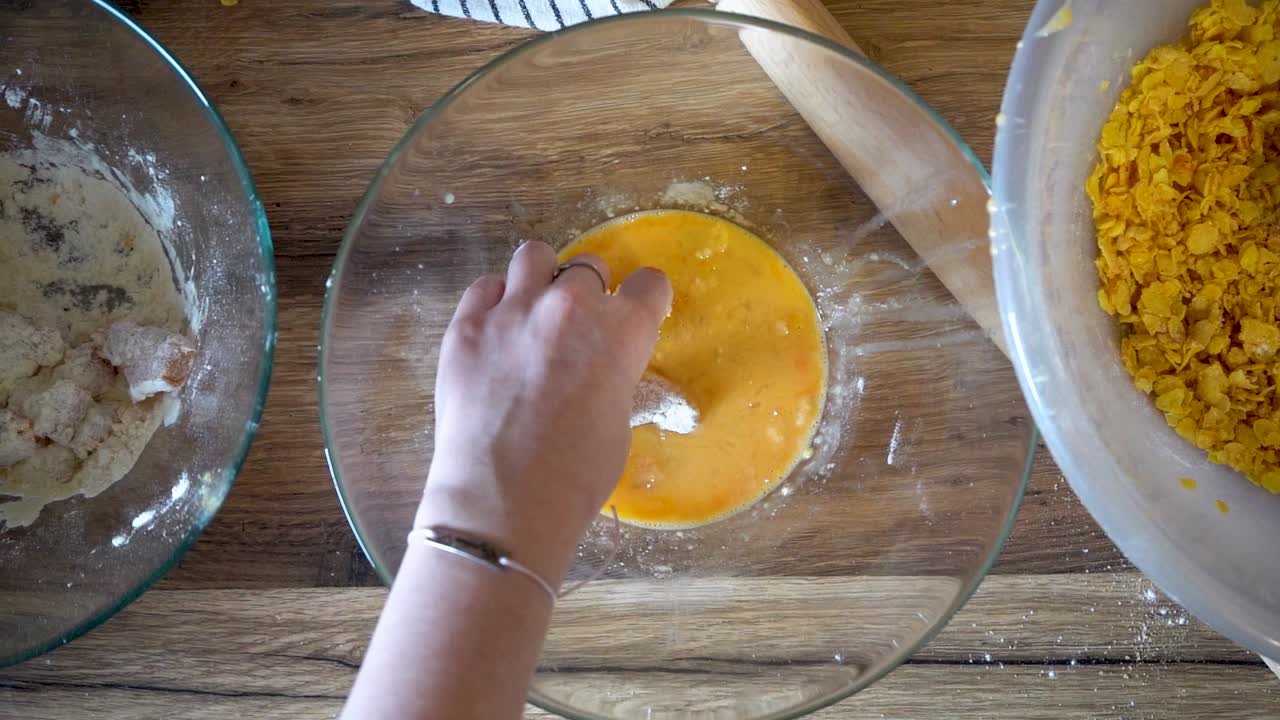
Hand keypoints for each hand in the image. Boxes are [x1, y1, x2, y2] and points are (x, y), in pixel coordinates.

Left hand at [415, 241, 671, 582]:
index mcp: (622, 331)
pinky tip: (496, 335)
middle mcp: (570, 305)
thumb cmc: (574, 476)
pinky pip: (485, 287)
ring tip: (534, 313)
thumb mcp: (617, 420)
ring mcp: (513, 310)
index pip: (649, 283)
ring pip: (534, 256)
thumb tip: (598, 365)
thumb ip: (612, 373)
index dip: (643, 300)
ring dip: (541, 279)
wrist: (502, 501)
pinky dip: (495, 303)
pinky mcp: (466, 324)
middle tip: (576, 330)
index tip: (634, 312)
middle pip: (589, 267)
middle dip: (589, 294)